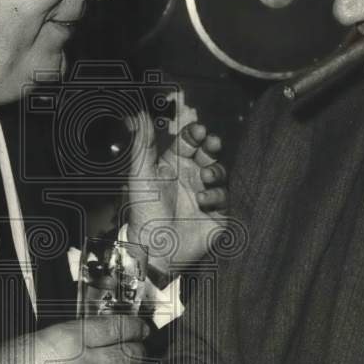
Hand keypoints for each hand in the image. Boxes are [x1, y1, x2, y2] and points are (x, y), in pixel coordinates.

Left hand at [125, 112, 227, 269]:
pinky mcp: (215, 214)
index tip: (199, 130)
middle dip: (211, 146)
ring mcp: (203, 195)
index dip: (194, 134)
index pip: (187, 143)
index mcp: (171, 167)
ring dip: (214, 170)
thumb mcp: (140, 175)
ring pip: (219, 172)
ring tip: (205, 176)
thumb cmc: (143, 211)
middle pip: (207, 154)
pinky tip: (203, 199)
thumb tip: (140, 114)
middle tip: (212, 142)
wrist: (156, 249)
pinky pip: (223, 197)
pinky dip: (215, 195)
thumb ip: (142, 145)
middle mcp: (189, 178)